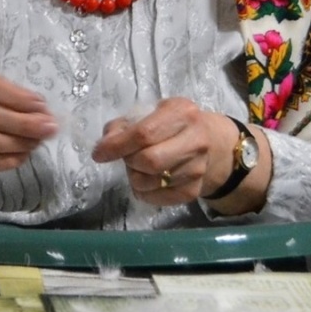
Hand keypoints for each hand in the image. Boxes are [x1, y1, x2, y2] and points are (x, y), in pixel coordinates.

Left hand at [91, 98, 263, 208]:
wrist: (212, 143)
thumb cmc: (170, 125)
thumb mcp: (149, 114)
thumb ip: (122, 126)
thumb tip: (104, 146)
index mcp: (182, 112)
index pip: (144, 134)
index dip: (117, 146)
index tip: (99, 153)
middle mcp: (196, 140)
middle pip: (149, 161)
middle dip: (129, 161)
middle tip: (127, 158)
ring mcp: (198, 167)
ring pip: (151, 182)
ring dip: (135, 178)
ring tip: (139, 168)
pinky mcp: (195, 190)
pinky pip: (159, 198)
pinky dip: (144, 193)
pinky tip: (147, 181)